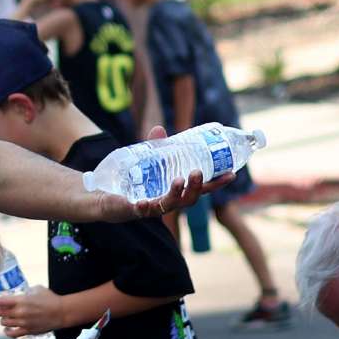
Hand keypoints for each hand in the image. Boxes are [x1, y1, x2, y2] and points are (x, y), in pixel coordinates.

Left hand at [0, 286, 61, 336]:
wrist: (61, 312)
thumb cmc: (50, 299)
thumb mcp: (37, 289)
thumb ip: (25, 291)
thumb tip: (19, 293)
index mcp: (21, 300)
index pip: (0, 302)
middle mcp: (20, 312)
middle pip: (0, 313)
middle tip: (0, 310)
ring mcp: (23, 323)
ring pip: (4, 323)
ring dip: (3, 320)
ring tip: (6, 318)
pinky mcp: (28, 331)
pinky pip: (12, 334)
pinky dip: (7, 332)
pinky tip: (8, 329)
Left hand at [96, 126, 234, 221]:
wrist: (107, 196)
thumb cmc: (133, 182)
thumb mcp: (146, 162)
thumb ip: (154, 148)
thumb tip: (159, 128)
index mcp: (176, 191)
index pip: (201, 189)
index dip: (216, 183)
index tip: (231, 174)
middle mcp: (168, 202)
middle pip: (190, 199)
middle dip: (197, 186)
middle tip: (198, 172)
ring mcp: (153, 207)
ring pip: (170, 205)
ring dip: (177, 193)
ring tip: (179, 180)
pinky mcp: (135, 210)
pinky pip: (142, 210)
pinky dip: (143, 206)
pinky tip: (142, 201)